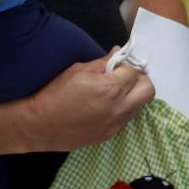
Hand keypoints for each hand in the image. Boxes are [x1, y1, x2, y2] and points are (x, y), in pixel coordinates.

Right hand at [18, 53, 154, 150]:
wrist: (40, 125)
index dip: (126, 65)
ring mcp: (116, 124)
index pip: (134, 72)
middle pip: (148, 91)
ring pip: (140, 106)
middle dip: (140, 80)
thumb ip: (103, 62)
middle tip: (125, 76)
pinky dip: (123, 108)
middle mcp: (119, 108)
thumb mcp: (78, 70)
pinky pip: (126, 118)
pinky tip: (106, 105)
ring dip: (133, 95)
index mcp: (111, 89)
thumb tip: (118, 53)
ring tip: (115, 91)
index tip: (116, 65)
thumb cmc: (56, 93)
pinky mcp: (110, 135)